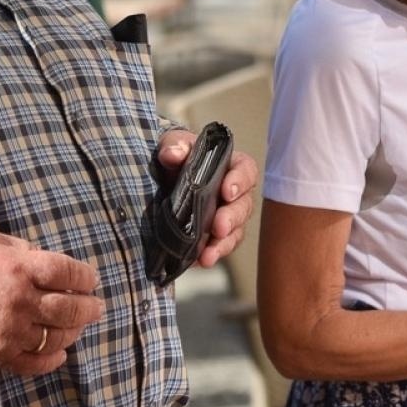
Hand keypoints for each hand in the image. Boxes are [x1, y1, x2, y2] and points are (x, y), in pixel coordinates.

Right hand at [0, 230, 102, 375]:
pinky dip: (53, 359)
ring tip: (77, 325)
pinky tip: (59, 351)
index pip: (69, 273)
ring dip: (74, 331)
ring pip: (58, 336)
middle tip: (96, 306)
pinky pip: (36, 362)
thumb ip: (23, 250)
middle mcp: (19, 300)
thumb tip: (46, 259)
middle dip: (90, 307)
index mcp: (19, 268)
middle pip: (71, 308)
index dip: (86, 277)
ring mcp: (10, 329)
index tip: (91, 279)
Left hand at [156, 128, 259, 269]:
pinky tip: (200, 261)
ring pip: (235, 231)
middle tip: (219, 227)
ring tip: (209, 254)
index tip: (228, 191)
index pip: (246, 170)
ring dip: (223, 243)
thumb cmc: (176, 157)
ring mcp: (225, 216)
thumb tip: (173, 154)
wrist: (159, 179)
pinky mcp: (214, 236)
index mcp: (230, 166)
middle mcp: (234, 194)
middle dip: (232, 218)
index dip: (240, 181)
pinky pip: (220, 247)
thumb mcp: (173, 145)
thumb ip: (174, 145)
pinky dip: (211, 255)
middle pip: (243, 206)